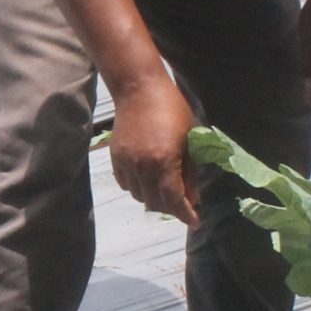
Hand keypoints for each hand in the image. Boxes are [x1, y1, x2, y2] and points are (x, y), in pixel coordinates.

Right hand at [109, 73, 199, 224]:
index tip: (195, 221)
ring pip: (139, 196)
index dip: (186, 214)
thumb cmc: (172, 109)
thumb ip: (190, 172)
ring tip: (165, 191)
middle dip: (172, 208)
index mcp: (164, 161)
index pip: (174, 199)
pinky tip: (148, 180)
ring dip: (154, 198)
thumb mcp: (189, 140)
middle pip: (155, 203)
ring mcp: (126, 163)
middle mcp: (142, 167)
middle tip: (184, 204)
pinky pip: (126, 184)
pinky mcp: (115, 158)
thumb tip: (194, 198)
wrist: (139, 89)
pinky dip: (138, 188)